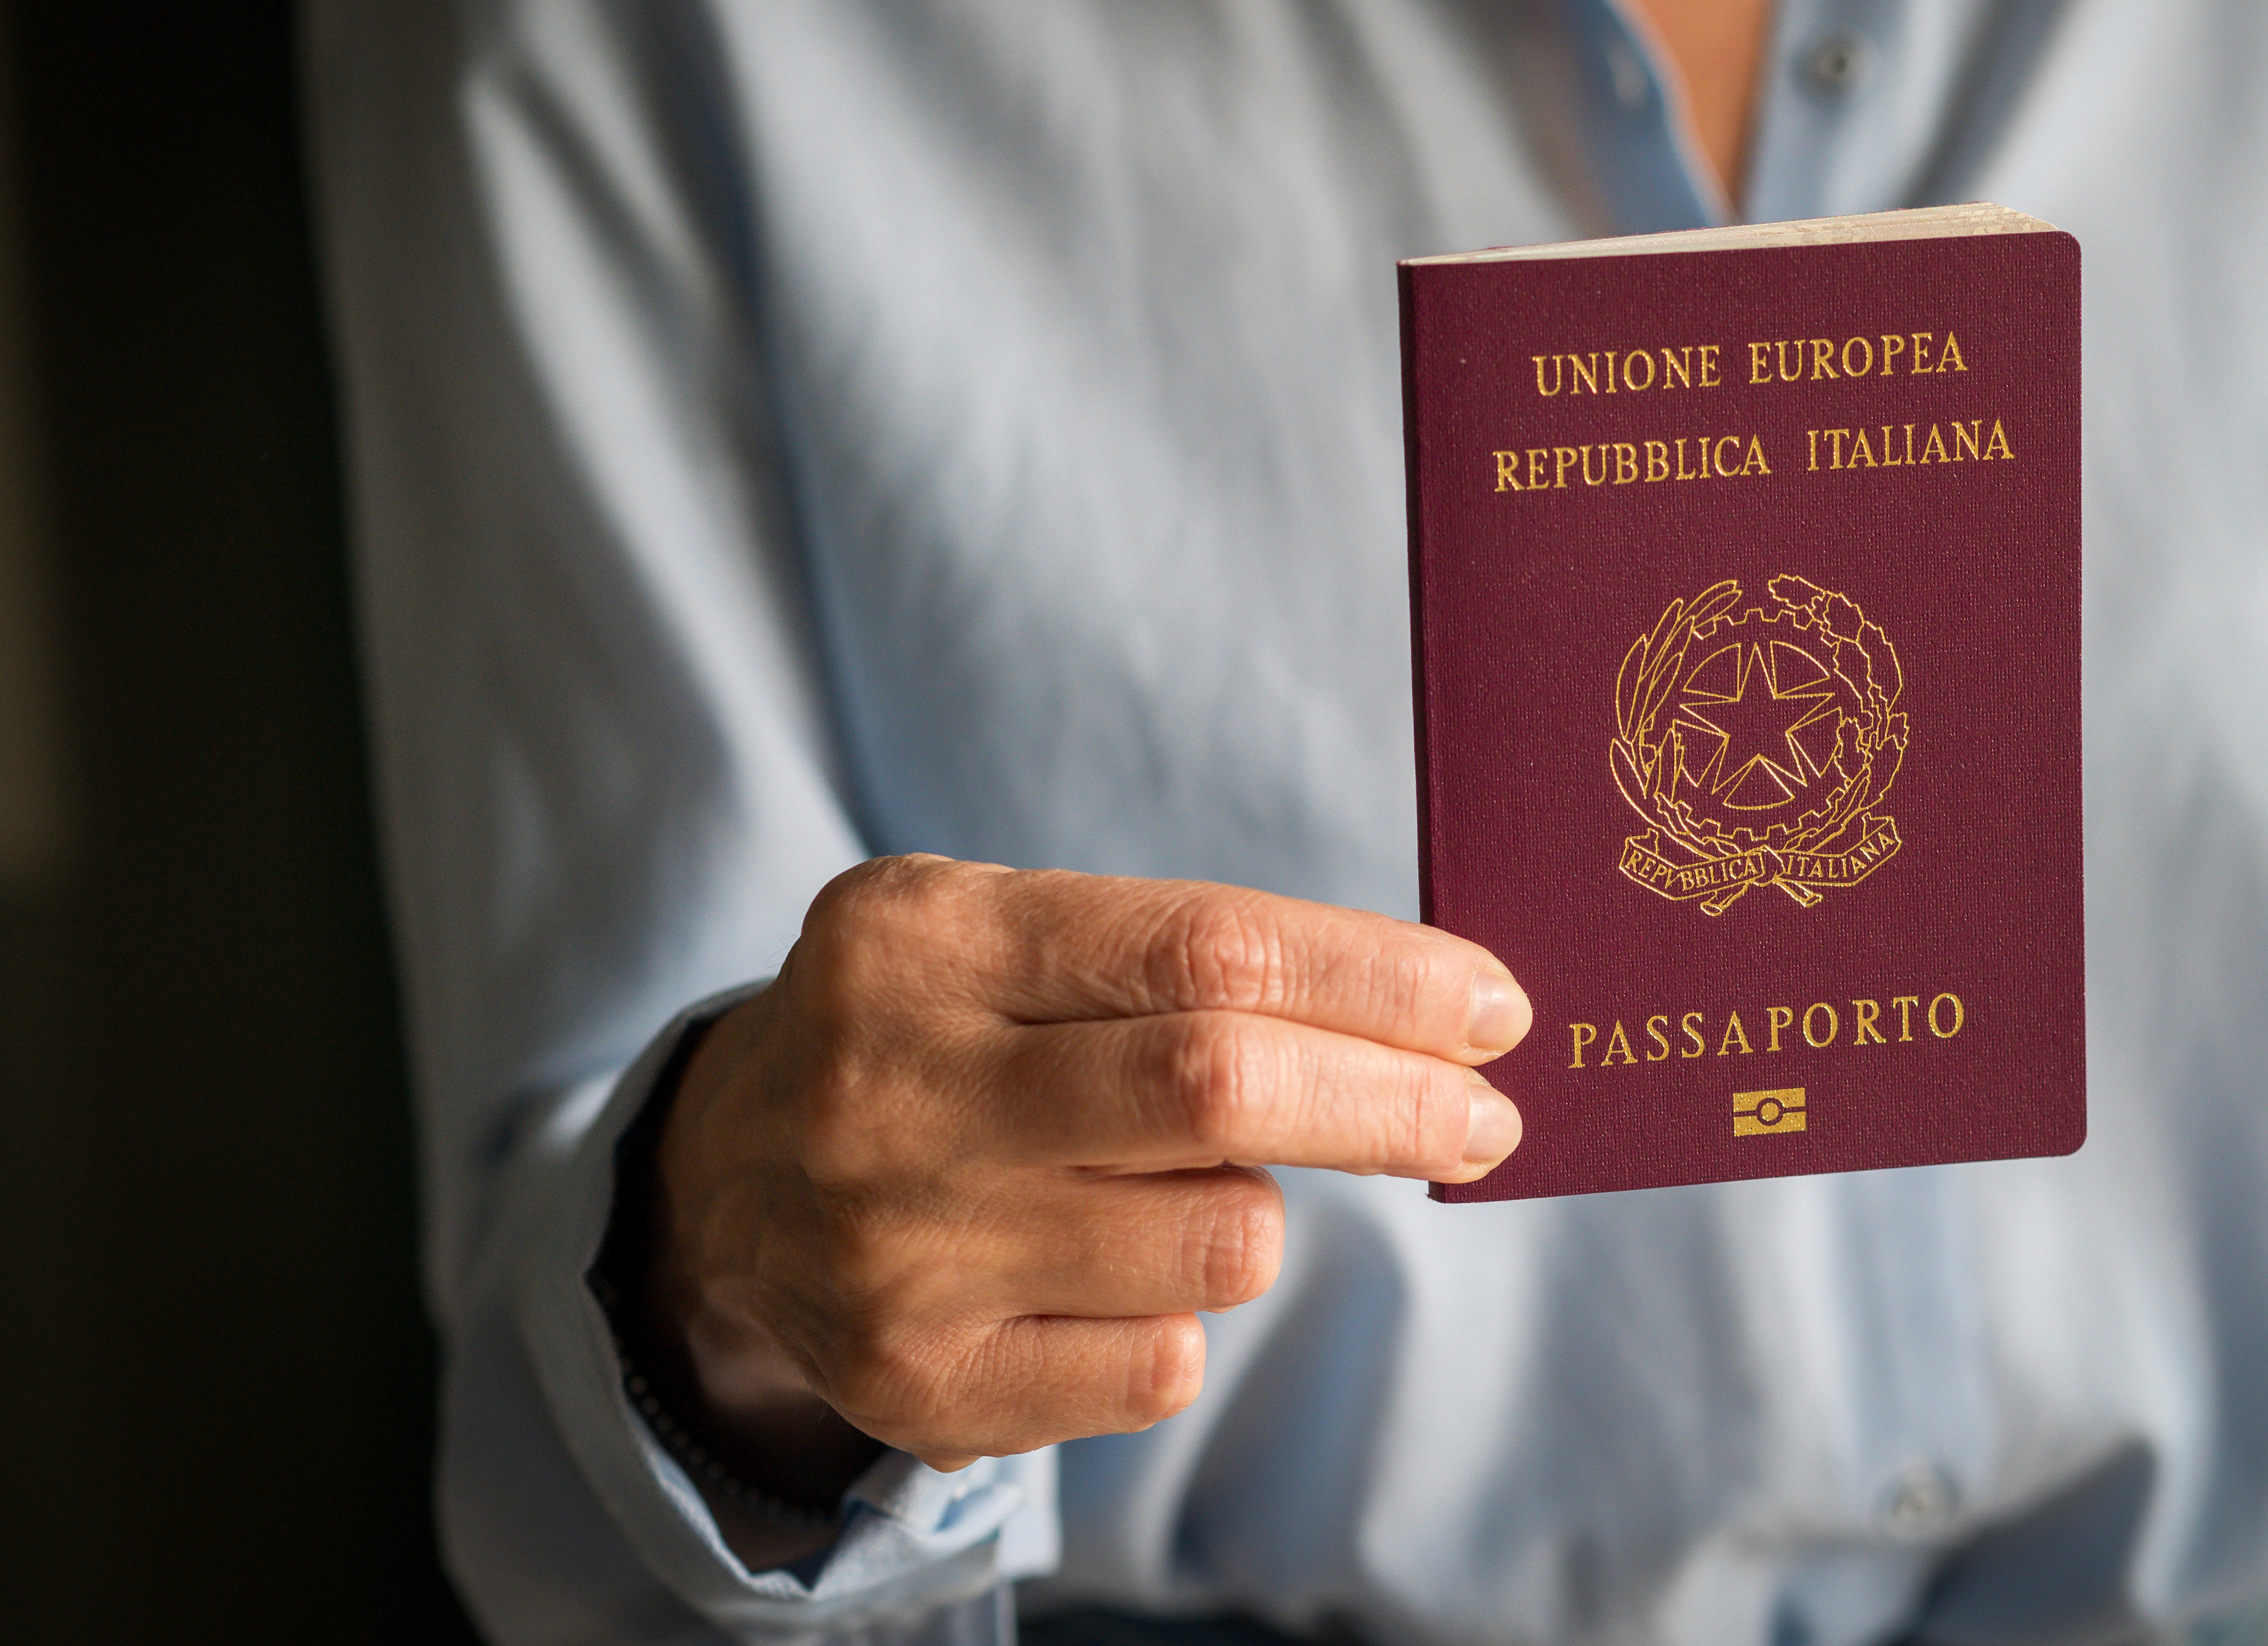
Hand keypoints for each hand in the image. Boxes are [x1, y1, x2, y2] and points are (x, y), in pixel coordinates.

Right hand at [633, 856, 1528, 1557]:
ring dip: (1260, 1210)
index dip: (1377, 980)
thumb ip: (1187, 961)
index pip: (1207, 949)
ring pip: (1217, 1242)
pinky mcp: (918, 1385)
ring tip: (1193, 1185)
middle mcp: (895, 1090)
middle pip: (1219, 1090)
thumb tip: (1434, 1022)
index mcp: (927, 939)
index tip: (1492, 1006)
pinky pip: (1159, 1363)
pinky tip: (1117, 1272)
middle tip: (1486, 1116)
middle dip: (1394, 1103)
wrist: (721, 1183)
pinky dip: (1183, 1312)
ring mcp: (901, 1251)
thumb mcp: (1006, 936)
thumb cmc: (929, 1032)